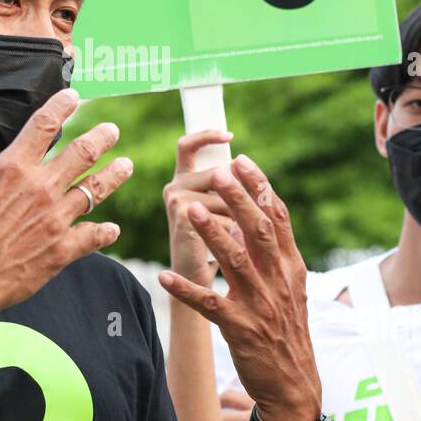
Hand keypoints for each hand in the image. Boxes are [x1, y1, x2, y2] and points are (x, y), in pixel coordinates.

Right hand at [0, 88, 131, 315]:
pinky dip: (105, 231)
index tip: (74, 96)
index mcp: (12, 168)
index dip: (63, 105)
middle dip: (102, 137)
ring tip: (126, 165)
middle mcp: (40, 188)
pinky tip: (112, 229)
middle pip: (83, 152)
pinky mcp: (62, 250)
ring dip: (114, 175)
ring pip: (96, 189)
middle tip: (112, 131)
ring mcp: (55, 219)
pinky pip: (93, 236)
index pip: (45, 124)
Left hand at [158, 154, 320, 420]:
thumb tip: (250, 216)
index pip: (278, 218)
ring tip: (189, 210)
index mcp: (291, 267)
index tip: (242, 160)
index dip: (260, 187)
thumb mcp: (290, 288)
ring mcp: (260, 305)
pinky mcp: (240, 330)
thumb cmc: (286, 331)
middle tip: (219, 171)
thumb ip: (274, 254)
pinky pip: (210, 305)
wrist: (295, 386)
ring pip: (235, 262)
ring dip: (211, 234)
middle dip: (238, 199)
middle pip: (258, 231)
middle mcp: (278, 281)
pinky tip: (164, 276)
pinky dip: (186, 290)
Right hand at [162, 130, 234, 285]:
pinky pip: (223, 214)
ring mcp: (177, 201)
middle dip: (238, 198)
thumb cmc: (217, 247)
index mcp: (185, 181)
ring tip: (232, 240)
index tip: (229, 136)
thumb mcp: (224, 211)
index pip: (188, 146)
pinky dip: (232, 233)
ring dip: (237, 219)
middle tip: (239, 221)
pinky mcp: (183, 216)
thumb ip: (229, 188)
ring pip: (226, 196)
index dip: (207, 136)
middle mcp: (176, 187)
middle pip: (218, 173)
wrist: (200, 284)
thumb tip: (244, 164)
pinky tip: (226, 251)